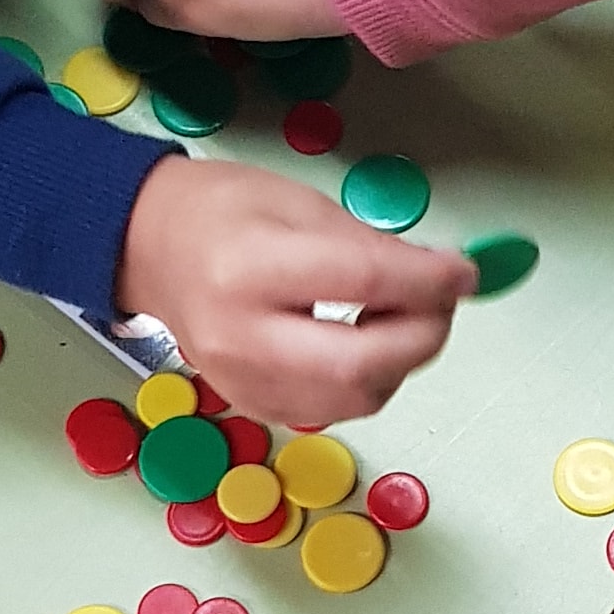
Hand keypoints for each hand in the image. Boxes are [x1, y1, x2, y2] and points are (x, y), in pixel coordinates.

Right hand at [115, 151, 473, 428]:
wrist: (148, 248)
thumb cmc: (219, 214)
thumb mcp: (299, 204)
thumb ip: (371, 246)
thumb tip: (440, 277)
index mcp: (249, 268)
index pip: (361, 281)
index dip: (428, 281)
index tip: (465, 272)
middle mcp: (241, 336)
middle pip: (361, 364)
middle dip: (423, 336)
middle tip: (441, 303)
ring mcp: (242, 381)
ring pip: (356, 398)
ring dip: (400, 362)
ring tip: (402, 317)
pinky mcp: (251, 405)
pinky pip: (333, 409)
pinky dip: (367, 380)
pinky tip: (363, 344)